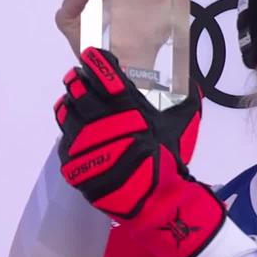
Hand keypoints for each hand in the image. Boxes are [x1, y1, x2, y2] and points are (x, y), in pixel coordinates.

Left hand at [53, 47, 223, 256]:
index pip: (105, 74)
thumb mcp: (182, 126)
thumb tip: (193, 82)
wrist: (155, 200)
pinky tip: (76, 131)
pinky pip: (63, 139)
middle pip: (79, 89)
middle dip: (78, 79)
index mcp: (130, 108)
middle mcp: (104, 121)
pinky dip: (69, 132)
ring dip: (71, 103)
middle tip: (80, 78)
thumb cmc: (168, 159)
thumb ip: (188, 100)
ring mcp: (86, 143)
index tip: (92, 57)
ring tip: (75, 102)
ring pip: (66, 112)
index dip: (96, 61)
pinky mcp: (73, 163)